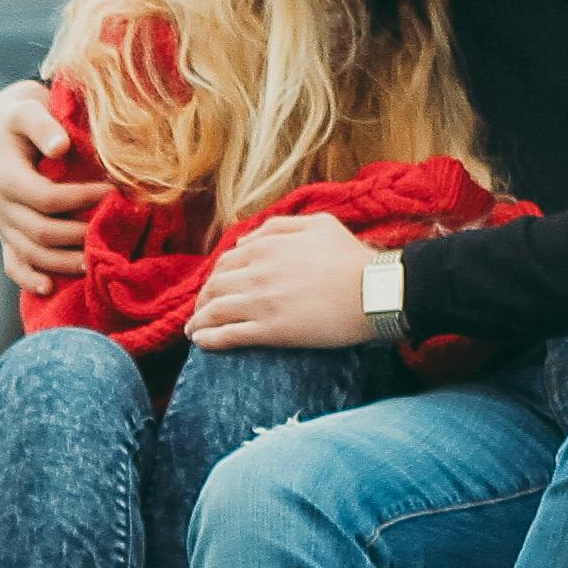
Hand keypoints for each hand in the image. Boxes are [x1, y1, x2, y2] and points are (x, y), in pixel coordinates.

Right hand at [0, 77, 98, 288]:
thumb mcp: (26, 108)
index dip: (82, 199)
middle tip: (113, 233)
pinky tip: (50, 287)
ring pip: (32, 254)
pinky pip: (12, 264)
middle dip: (80, 236)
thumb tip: (61, 147)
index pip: (48, 199)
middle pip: (42, 233)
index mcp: (7, 178)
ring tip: (95, 264)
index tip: (113, 193)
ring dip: (63, 263)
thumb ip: (42, 125)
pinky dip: (29, 279)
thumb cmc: (17, 116)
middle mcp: (1, 206)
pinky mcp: (6, 233)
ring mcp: (3, 224)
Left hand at [185, 211, 392, 351]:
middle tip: (200, 311)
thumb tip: (246, 239)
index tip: (215, 287)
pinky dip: (209, 338)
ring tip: (192, 331)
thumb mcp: (319, 224)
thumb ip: (280, 226)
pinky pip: (229, 334)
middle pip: (215, 285)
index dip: (216, 275)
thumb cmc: (352, 258)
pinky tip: (201, 343)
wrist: (374, 292)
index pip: (227, 261)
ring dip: (198, 321)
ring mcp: (262, 302)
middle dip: (203, 299)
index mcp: (268, 246)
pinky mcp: (271, 330)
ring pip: (215, 310)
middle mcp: (258, 272)